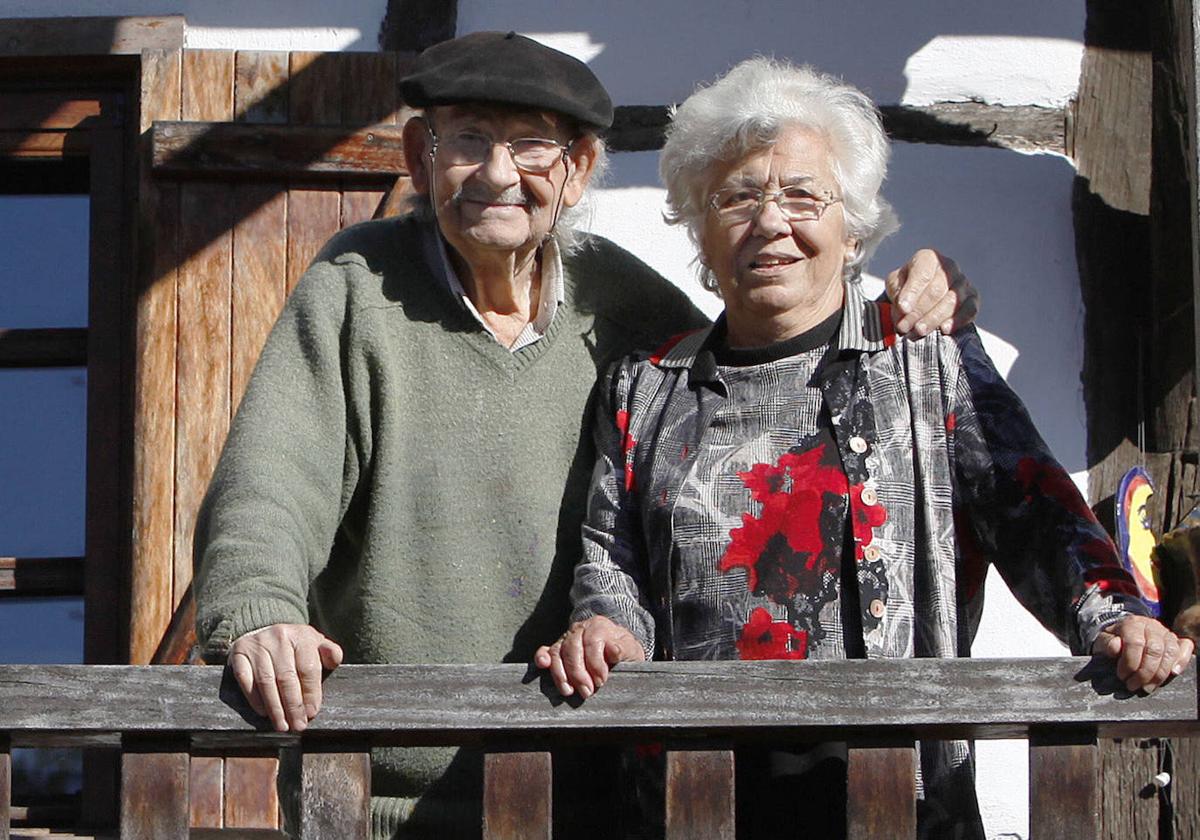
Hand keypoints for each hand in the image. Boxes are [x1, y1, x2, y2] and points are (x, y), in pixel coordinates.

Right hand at [228, 623, 343, 731]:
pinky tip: (264, 712)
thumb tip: (335, 660)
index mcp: (301, 635)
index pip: (308, 668)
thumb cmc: (295, 646)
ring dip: (275, 708)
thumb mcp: (315, 644)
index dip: (311, 693)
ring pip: (266, 682)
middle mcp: (278, 637)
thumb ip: (329, 652)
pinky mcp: (239, 653)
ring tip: (282, 725)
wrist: (264, 632)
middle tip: (298, 725)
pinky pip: (245, 680)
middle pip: (287, 678)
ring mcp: (257, 644)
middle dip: (293, 706)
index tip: (312, 712)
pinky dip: (255, 699)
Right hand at [533, 615, 644, 698]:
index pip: (592, 642)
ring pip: (557, 652)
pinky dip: (542, 657)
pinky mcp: (557, 649)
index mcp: (599, 626)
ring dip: (561, 673)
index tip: (601, 681)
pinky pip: (546, 651)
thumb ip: (623, 649)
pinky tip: (543, 665)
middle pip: (572, 648)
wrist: (618, 650)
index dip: (595, 663)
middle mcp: (580, 629)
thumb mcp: (632, 650)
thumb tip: (613, 650)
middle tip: (587, 692)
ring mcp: (567, 638)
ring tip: (569, 691)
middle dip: (578, 673)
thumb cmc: (624, 652)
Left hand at [886, 249, 978, 335]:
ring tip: (918, 331)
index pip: (922, 274)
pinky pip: (970, 309)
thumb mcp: (894, 286)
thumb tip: (903, 308)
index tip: (903, 309)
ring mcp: (963, 283)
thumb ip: (897, 293)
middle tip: (905, 326)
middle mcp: (949, 267)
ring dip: (933, 319)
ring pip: (951, 301)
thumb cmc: (905, 288)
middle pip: (936, 290)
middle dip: (919, 311)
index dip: (912, 292)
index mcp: (928, 258)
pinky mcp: (973, 299)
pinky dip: (957, 320)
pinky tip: (944, 329)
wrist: (918, 297)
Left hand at [1092, 615, 1194, 692]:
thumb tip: (1115, 648)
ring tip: (1147, 686)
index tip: (1122, 676)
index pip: (1135, 643)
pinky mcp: (1177, 641)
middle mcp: (1152, 626)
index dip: (1129, 663)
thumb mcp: (1103, 641)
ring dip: (1159, 674)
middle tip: (1133, 685)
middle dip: (1144, 672)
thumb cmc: (1114, 641)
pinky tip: (1174, 673)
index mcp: (1132, 623)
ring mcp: (1166, 633)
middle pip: (1154, 650)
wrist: (1125, 635)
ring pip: (1170, 652)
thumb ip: (1106, 644)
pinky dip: (1182, 660)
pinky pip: (1185, 647)